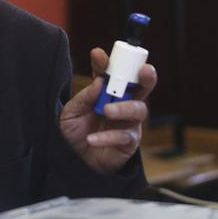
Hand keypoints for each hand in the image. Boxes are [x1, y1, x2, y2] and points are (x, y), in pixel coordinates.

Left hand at [60, 47, 156, 173]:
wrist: (72, 163)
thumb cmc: (73, 134)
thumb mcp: (71, 113)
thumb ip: (84, 97)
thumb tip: (99, 82)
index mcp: (106, 92)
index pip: (111, 73)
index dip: (108, 62)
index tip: (98, 55)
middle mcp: (122, 104)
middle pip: (142, 87)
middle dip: (146, 76)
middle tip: (144, 70)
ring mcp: (128, 123)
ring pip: (140, 109)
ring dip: (125, 107)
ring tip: (108, 111)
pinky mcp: (129, 143)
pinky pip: (125, 136)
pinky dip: (109, 136)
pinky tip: (93, 139)